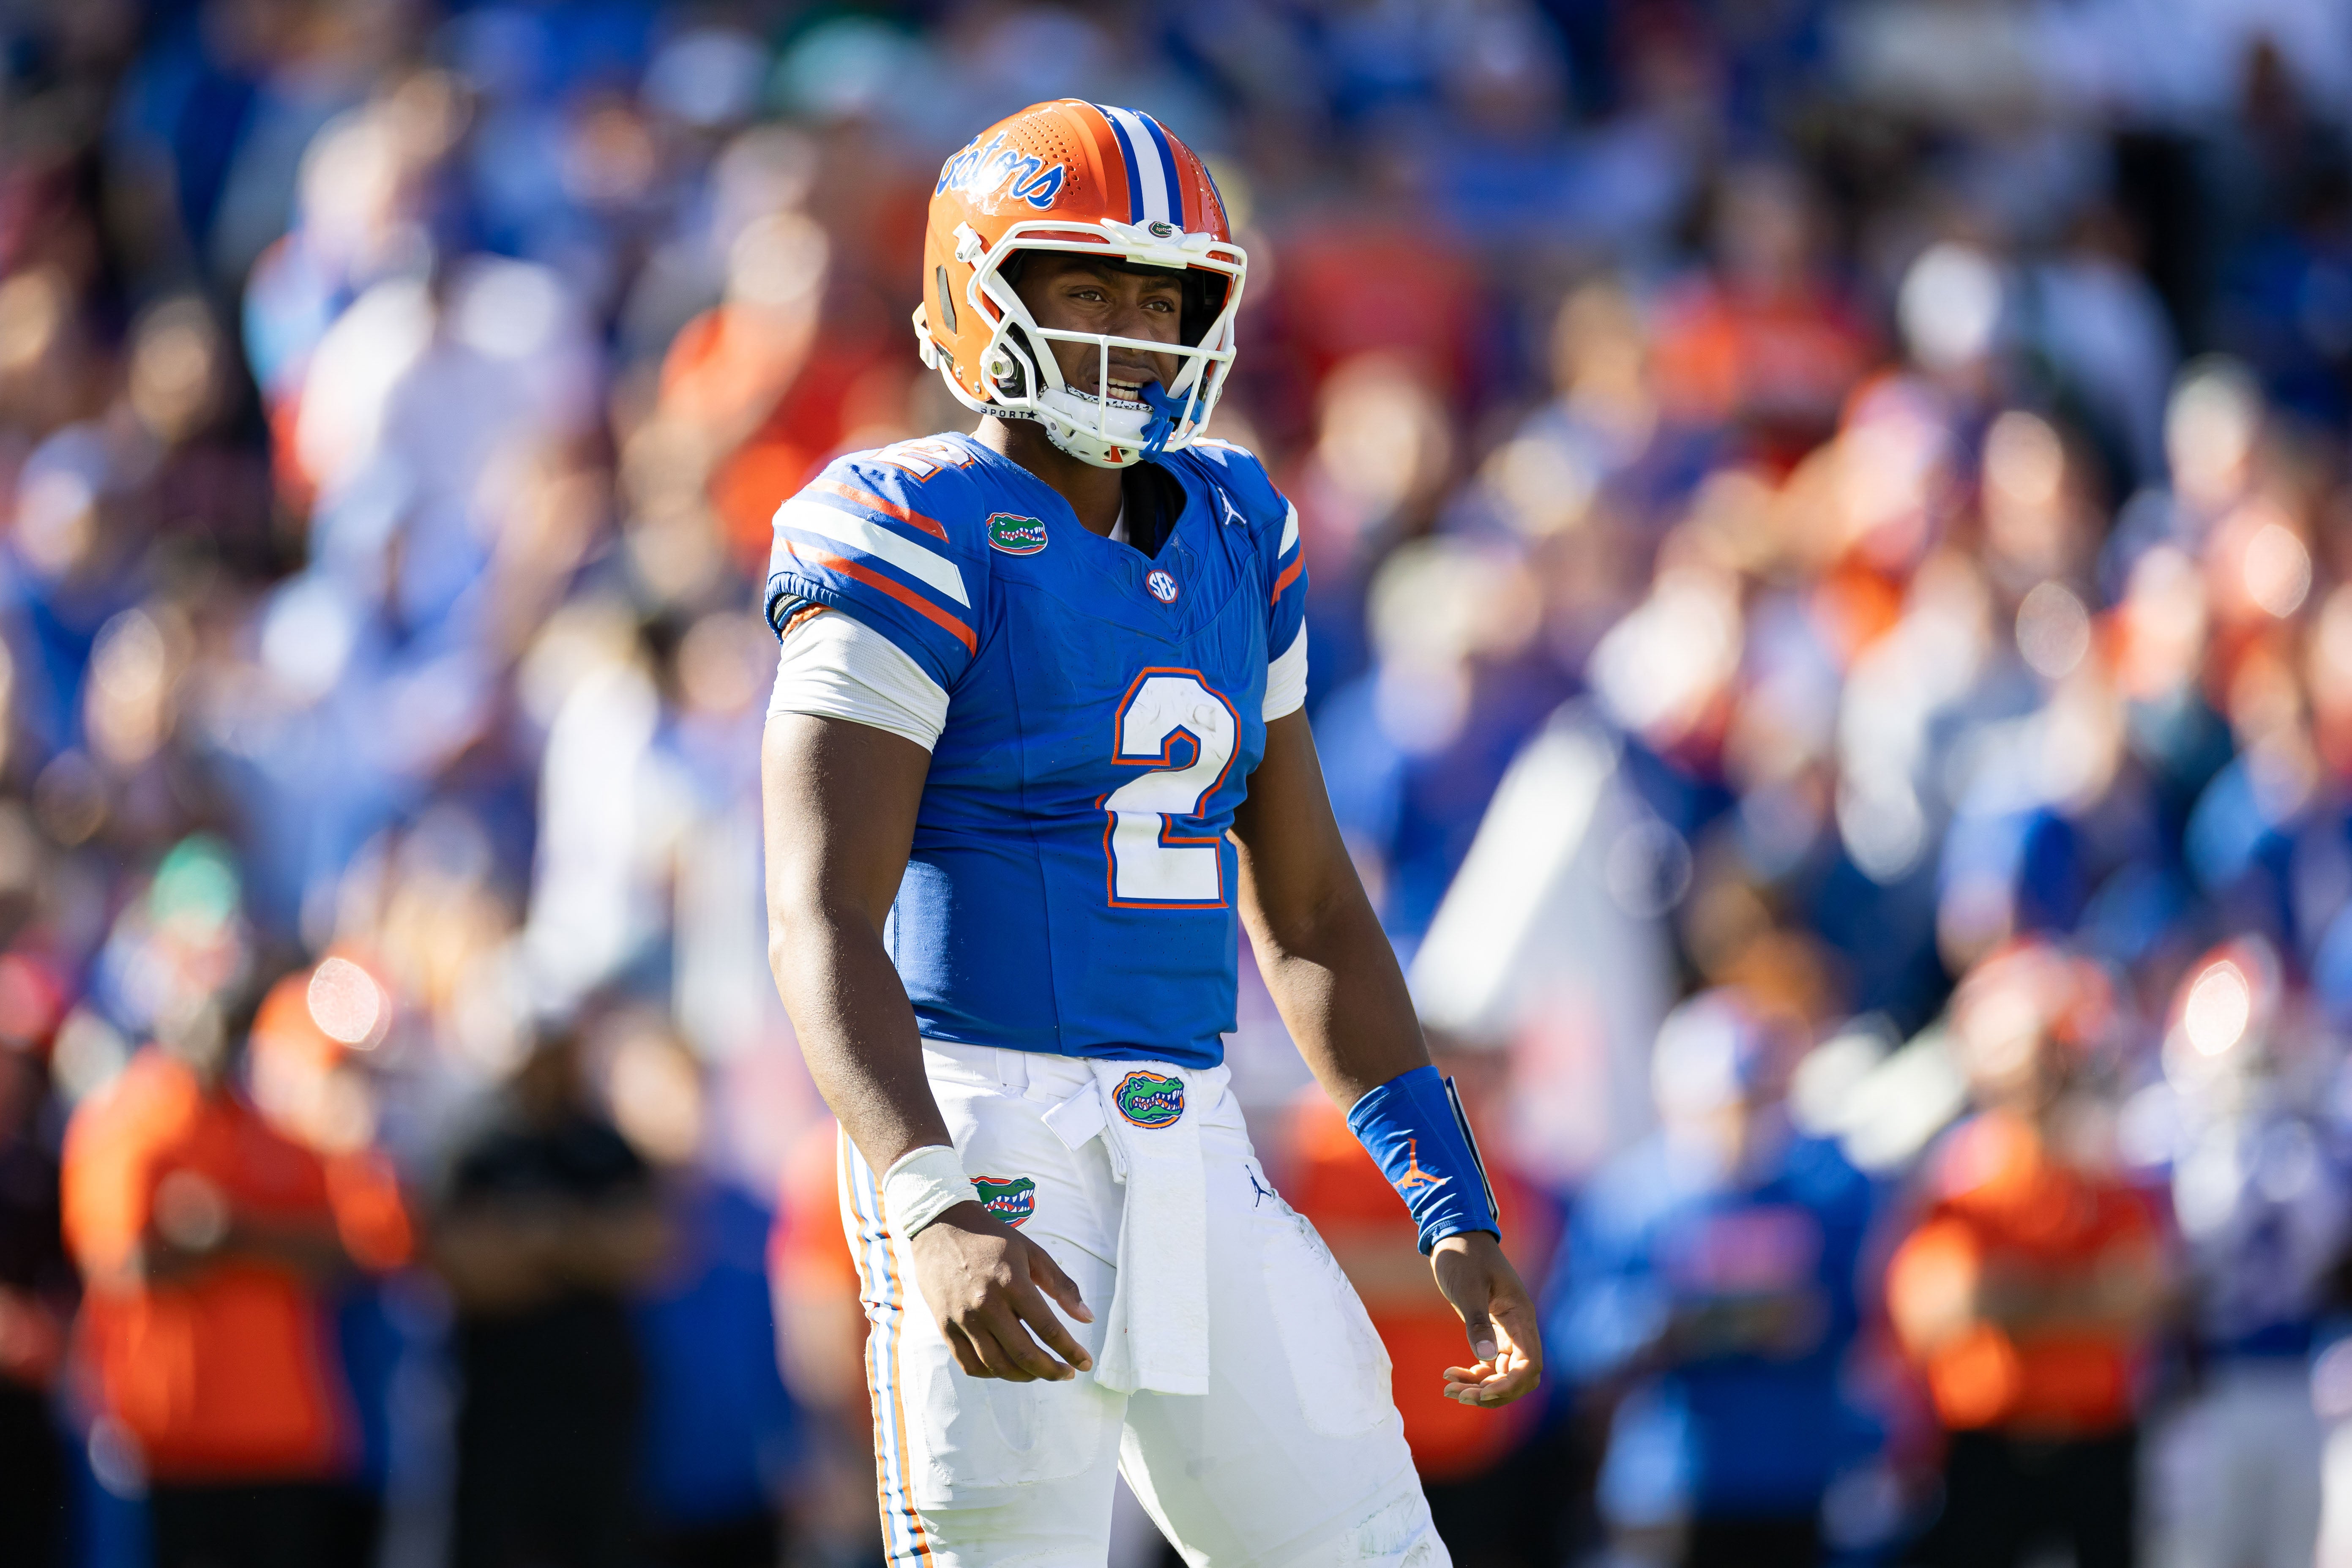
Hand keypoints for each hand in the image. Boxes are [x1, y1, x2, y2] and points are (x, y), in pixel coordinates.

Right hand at [910, 1202, 1094, 1382]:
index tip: (1085, 1363)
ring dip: (1024, 1376)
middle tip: (1066, 1374)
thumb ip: (1062, 1285)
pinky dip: (992, 1374)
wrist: (941, 1227)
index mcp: (1012, 1283)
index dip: (1070, 1351)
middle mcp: (986, 1304)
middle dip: (1051, 1370)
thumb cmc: (993, 1238)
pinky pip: (969, 1364)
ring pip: (997, 1365)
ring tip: (1040, 1372)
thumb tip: (1087, 1318)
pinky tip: (1007, 1369)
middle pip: (1023, 1354)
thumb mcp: (1032, 1252)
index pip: (1047, 1328)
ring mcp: (963, 1318)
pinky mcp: (945, 1326)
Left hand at [1431, 1230, 1541, 1406]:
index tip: (1482, 1392)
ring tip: (1449, 1390)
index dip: (1509, 1385)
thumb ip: (1477, 1321)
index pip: (1529, 1364)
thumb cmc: (1464, 1256)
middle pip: (1519, 1377)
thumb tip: (1485, 1358)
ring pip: (1502, 1374)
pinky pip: (1490, 1364)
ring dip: (1480, 1387)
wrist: (1455, 1236)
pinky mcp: (1492, 1332)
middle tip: (1460, 1395)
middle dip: (1493, 1392)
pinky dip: (1474, 1374)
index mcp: (1521, 1316)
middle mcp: (1519, 1327)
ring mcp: (1507, 1331)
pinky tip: (1450, 1374)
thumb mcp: (1468, 1287)